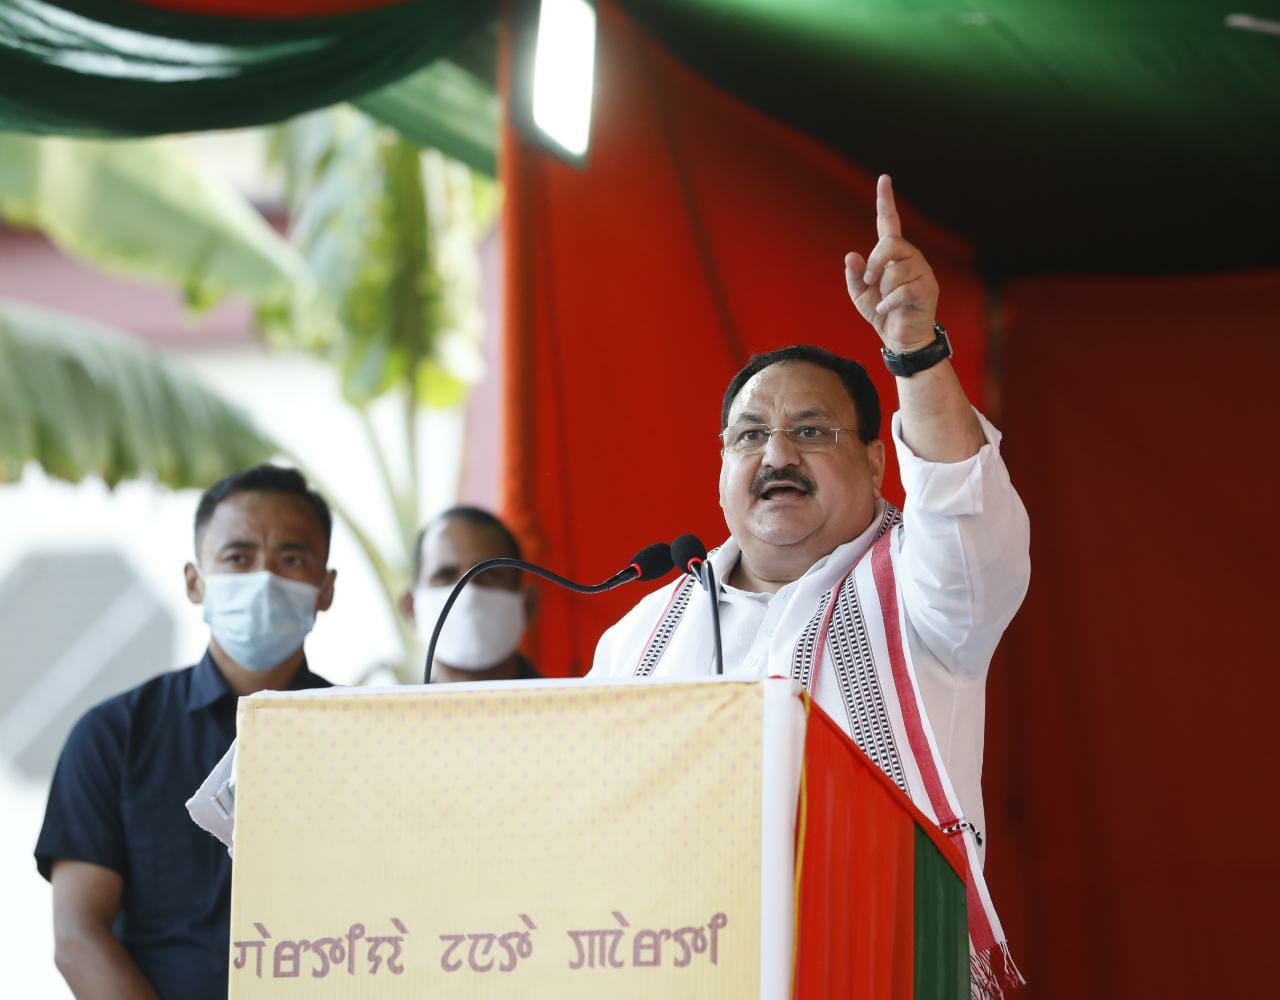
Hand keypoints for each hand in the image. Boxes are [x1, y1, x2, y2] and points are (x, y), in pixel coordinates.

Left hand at [844, 174, 938, 352]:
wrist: (899, 337)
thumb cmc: (880, 311)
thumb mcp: (859, 293)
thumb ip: (854, 275)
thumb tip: (851, 255)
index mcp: (892, 254)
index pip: (889, 222)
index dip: (885, 200)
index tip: (884, 178)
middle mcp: (910, 256)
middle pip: (890, 244)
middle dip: (875, 263)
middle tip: (870, 281)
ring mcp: (922, 271)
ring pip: (895, 271)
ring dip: (883, 290)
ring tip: (886, 301)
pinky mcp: (928, 289)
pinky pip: (902, 291)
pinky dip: (888, 303)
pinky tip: (887, 310)